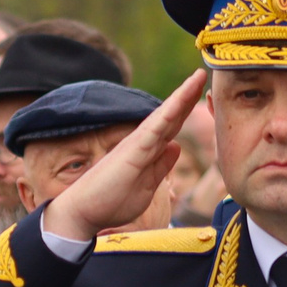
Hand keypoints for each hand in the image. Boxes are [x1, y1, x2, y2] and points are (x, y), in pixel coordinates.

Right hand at [42, 69, 210, 240]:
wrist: (82, 212)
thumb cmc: (111, 202)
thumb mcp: (147, 186)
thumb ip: (161, 166)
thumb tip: (175, 147)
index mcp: (148, 151)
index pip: (172, 126)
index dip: (187, 109)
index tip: (203, 91)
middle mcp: (143, 142)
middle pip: (171, 115)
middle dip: (189, 95)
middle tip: (204, 73)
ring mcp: (137, 144)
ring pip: (164, 116)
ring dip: (182, 96)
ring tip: (199, 77)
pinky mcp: (133, 151)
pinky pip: (154, 129)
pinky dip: (169, 113)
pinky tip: (181, 99)